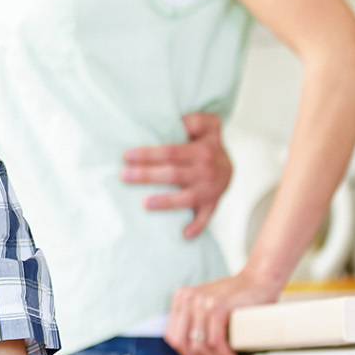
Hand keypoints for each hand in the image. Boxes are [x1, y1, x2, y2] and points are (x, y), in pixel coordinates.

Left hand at [122, 112, 232, 238]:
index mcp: (201, 151)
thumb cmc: (208, 143)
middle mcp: (206, 171)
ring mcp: (210, 190)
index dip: (148, 154)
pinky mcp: (212, 204)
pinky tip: (183, 234)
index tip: (126, 156)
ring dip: (166, 202)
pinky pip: (205, 218)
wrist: (230, 165)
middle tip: (124, 176)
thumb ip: (196, 119)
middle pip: (173, 174)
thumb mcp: (208, 125)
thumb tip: (180, 121)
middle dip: (147, 175)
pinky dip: (197, 227)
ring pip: (186, 198)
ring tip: (144, 203)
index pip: (170, 152)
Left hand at [164, 269, 281, 354]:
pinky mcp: (217, 307)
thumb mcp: (207, 304)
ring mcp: (201, 301)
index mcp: (181, 298)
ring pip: (199, 345)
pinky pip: (215, 341)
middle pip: (182, 343)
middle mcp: (187, 298)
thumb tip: (192, 351)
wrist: (258, 280)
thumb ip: (195, 319)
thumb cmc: (236, 296)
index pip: (173, 336)